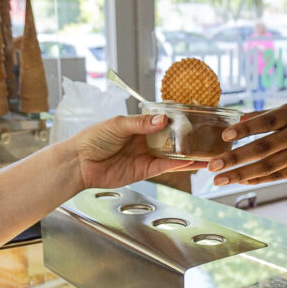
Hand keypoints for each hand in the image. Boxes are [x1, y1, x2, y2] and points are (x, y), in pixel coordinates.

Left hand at [71, 114, 199, 188]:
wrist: (79, 163)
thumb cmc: (92, 139)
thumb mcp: (117, 124)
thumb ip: (141, 123)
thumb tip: (163, 119)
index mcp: (138, 125)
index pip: (163, 120)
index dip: (178, 119)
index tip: (195, 117)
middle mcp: (145, 140)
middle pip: (171, 138)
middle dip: (188, 138)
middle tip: (208, 136)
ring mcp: (146, 155)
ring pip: (172, 154)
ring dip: (189, 154)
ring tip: (207, 152)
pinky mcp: (144, 170)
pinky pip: (165, 166)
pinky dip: (178, 165)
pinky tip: (191, 162)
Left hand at [207, 102, 286, 184]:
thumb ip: (264, 115)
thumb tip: (236, 120)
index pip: (265, 121)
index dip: (244, 129)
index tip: (224, 136)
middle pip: (262, 148)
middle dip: (235, 158)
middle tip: (212, 166)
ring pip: (268, 166)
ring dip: (241, 174)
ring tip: (220, 179)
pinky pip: (279, 175)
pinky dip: (259, 178)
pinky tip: (242, 180)